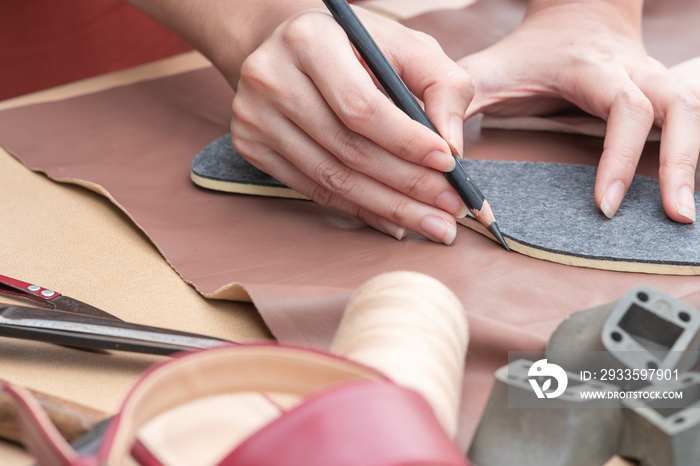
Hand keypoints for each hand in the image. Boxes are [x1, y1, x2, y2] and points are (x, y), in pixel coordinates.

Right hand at [230, 7, 473, 243]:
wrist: (288, 48)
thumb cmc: (354, 47)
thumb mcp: (404, 44)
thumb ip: (441, 84)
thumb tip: (451, 144)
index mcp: (309, 41)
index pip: (361, 106)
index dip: (406, 141)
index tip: (448, 164)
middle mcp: (271, 78)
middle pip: (347, 148)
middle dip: (407, 185)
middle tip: (449, 209)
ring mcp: (255, 116)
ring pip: (332, 177)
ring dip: (388, 207)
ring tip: (431, 222)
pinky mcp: (251, 146)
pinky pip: (313, 189)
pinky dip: (359, 210)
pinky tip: (393, 220)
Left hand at [458, 0, 698, 221]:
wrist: (578, 13)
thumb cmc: (531, 50)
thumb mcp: (488, 70)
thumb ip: (458, 104)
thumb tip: (444, 153)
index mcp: (593, 68)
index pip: (624, 108)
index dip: (619, 156)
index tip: (605, 205)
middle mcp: (635, 72)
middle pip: (679, 108)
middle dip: (679, 162)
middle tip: (674, 216)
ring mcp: (656, 80)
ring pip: (694, 113)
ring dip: (693, 163)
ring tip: (682, 216)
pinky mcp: (664, 94)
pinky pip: (689, 123)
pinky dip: (690, 156)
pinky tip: (683, 192)